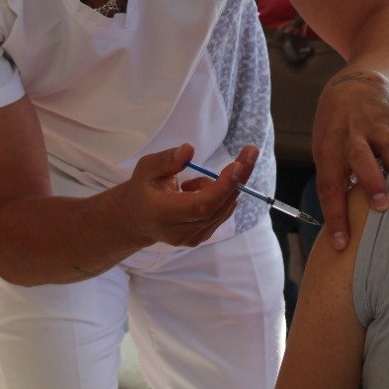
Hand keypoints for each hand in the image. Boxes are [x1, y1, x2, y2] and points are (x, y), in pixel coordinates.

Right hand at [117, 143, 257, 247]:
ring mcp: (193, 238)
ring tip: (192, 182)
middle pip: (218, 206)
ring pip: (224, 208)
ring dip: (225, 185)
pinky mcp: (202, 238)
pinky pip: (223, 212)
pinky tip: (196, 191)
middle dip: (238, 178)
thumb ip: (166, 160)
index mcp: (163, 214)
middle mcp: (180, 231)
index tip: (238, 165)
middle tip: (250, 151)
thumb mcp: (146, 168)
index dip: (223, 187)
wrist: (138, 219)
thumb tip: (189, 150)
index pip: (200, 205)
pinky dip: (220, 194)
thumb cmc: (143, 188)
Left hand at [313, 70, 388, 250]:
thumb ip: (338, 181)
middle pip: (360, 156)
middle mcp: (352, 134)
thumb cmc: (336, 133)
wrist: (352, 89)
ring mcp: (377, 124)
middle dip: (373, 181)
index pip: (328, 185)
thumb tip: (348, 225)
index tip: (342, 243)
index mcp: (329, 147)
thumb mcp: (325, 151)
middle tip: (383, 206)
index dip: (335, 216)